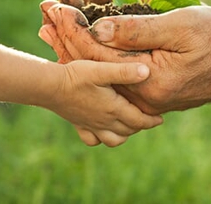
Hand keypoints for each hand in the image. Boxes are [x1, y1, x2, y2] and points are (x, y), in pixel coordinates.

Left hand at [39, 0, 210, 114]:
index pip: (99, 56)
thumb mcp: (181, 27)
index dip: (75, 30)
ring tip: (52, 26)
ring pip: (102, 68)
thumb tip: (98, 29)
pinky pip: (116, 68)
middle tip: (44, 14)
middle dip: (67, 37)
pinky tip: (82, 37)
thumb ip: (138, 31)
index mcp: (149, 81)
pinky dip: (98, 51)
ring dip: (77, 44)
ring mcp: (144, 91)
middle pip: (94, 65)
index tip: (54, 8)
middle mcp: (141, 92)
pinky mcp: (148, 85)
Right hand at [47, 60, 162, 146]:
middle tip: (148, 119)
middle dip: (141, 126)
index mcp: (113, 108)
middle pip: (129, 130)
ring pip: (114, 139)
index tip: (160, 119)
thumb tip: (146, 72)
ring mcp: (91, 125)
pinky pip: (93, 140)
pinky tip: (104, 130)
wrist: (50, 86)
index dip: (151, 121)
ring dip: (124, 134)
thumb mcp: (102, 70)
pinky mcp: (79, 124)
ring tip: (129, 125)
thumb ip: (124, 72)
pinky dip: (102, 138)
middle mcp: (104, 120)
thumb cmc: (77, 76)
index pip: (139, 120)